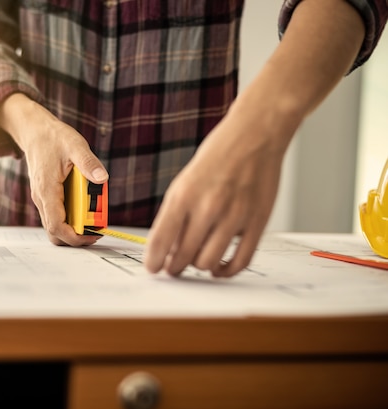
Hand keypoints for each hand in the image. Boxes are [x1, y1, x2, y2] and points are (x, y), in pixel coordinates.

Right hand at [0, 94, 108, 245]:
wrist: (34, 131)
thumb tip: (102, 178)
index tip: (93, 235)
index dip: (75, 237)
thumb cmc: (53, 138)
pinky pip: (56, 215)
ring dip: (73, 229)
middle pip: (54, 232)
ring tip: (93, 221)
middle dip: (75, 238)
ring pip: (54, 225)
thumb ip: (88, 162)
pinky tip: (84, 208)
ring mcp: (42, 199)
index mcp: (47, 190)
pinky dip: (70, 219)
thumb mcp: (75, 145)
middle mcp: (41, 198)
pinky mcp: (45, 196)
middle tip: (96, 232)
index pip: (56, 225)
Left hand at [144, 101, 294, 277]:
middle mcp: (208, 207)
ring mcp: (235, 216)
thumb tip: (169, 249)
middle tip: (173, 268)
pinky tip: (219, 268)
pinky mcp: (258, 222)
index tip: (152, 269)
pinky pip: (240, 261)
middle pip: (183, 256)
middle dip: (174, 267)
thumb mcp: (186, 181)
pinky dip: (227, 271)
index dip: (153, 261)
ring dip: (198, 267)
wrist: (255, 134)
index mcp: (184, 195)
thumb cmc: (218, 156)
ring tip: (196, 261)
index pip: (161, 239)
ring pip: (208, 262)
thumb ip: (177, 214)